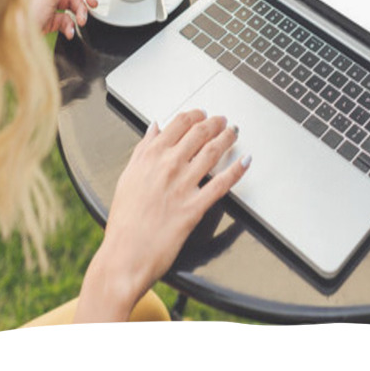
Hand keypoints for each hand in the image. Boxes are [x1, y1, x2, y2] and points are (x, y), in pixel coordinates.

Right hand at [75, 110, 250, 322]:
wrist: (125, 256)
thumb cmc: (124, 221)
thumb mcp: (127, 177)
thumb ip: (142, 150)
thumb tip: (154, 128)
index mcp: (150, 157)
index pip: (178, 124)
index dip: (195, 114)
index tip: (201, 114)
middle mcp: (168, 166)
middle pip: (199, 133)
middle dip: (215, 122)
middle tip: (222, 121)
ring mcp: (183, 186)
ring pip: (213, 152)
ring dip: (228, 138)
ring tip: (234, 133)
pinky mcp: (195, 207)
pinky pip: (222, 184)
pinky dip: (237, 170)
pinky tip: (245, 162)